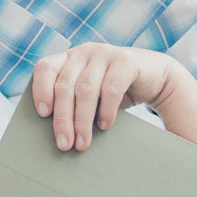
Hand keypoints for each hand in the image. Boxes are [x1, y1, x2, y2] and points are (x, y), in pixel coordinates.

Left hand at [31, 43, 174, 150]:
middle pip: (65, 86)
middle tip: (64, 144)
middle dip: (63, 118)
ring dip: (82, 120)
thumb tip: (56, 135)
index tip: (42, 114)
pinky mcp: (126, 61)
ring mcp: (105, 53)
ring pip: (85, 89)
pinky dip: (106, 111)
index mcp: (69, 58)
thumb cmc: (114, 91)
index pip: (45, 68)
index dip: (41, 89)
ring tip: (82, 143)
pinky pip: (110, 88)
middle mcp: (84, 52)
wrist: (155, 78)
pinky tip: (104, 126)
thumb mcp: (90, 94)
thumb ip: (72, 102)